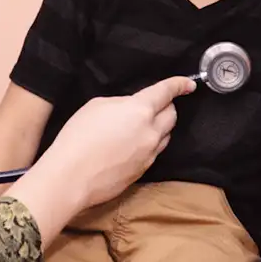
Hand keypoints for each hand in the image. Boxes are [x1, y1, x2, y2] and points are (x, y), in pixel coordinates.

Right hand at [39, 76, 192, 208]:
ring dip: (159, 127)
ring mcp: (149, 154)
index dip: (180, 85)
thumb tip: (129, 109)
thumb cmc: (78, 138)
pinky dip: (148, 145)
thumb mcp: (96, 106)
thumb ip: (121, 103)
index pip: (166, 92)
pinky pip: (154, 153)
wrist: (72, 176)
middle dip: (167, 107)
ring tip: (139, 126)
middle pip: (172, 115)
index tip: (188, 84)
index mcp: (140, 110)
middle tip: (155, 105)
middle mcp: (151, 132)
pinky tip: (130, 145)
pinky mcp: (143, 171)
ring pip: (165, 136)